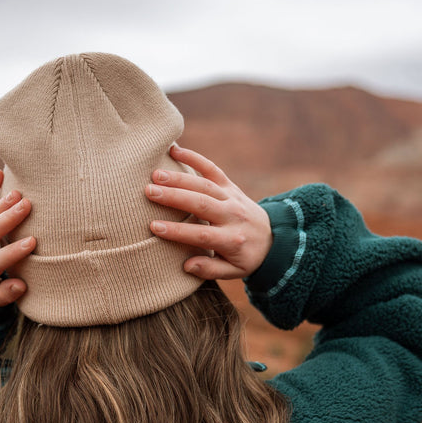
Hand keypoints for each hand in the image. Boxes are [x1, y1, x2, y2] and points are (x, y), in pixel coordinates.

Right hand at [145, 145, 271, 279]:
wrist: (273, 239)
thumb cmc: (245, 258)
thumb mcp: (233, 272)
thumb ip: (210, 270)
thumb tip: (187, 265)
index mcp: (232, 239)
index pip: (201, 234)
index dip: (177, 231)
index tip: (154, 227)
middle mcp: (233, 215)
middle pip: (201, 203)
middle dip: (174, 197)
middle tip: (149, 192)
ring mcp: (232, 197)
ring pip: (204, 184)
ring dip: (179, 178)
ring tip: (155, 175)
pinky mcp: (230, 186)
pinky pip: (212, 168)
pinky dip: (195, 157)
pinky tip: (174, 150)